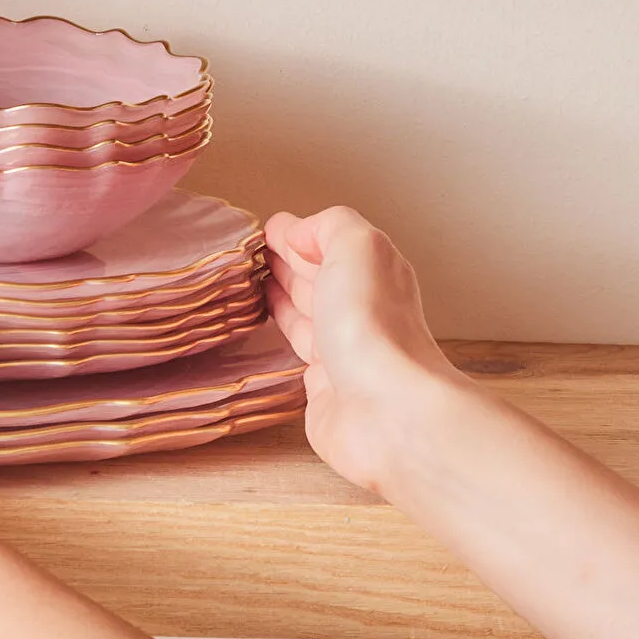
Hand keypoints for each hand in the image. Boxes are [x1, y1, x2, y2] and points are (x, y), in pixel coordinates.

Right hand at [263, 207, 467, 495]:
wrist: (387, 412)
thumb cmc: (373, 328)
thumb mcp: (356, 247)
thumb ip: (329, 226)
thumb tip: (299, 232)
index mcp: (374, 272)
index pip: (329, 243)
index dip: (298, 233)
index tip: (267, 229)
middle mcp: (361, 308)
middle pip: (318, 276)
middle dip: (287, 261)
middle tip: (252, 252)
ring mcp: (343, 347)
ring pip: (306, 310)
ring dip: (280, 293)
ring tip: (252, 282)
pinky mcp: (324, 385)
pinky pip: (297, 348)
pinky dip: (281, 332)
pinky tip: (265, 327)